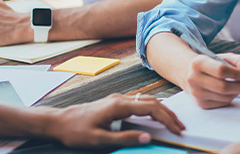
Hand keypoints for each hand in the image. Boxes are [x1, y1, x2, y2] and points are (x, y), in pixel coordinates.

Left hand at [47, 93, 184, 147]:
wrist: (58, 122)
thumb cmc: (76, 131)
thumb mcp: (100, 140)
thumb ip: (125, 138)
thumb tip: (148, 137)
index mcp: (118, 105)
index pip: (150, 109)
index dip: (166, 119)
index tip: (177, 130)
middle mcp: (119, 99)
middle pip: (151, 103)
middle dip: (168, 114)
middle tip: (180, 127)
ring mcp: (117, 100)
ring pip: (145, 101)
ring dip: (161, 111)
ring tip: (172, 122)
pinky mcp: (114, 104)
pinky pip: (138, 103)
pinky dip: (151, 109)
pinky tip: (154, 116)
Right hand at [184, 53, 239, 108]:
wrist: (191, 72)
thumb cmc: (212, 63)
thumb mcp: (225, 57)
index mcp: (198, 63)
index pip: (221, 70)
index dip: (238, 74)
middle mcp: (194, 79)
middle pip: (223, 87)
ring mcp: (196, 93)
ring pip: (224, 97)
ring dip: (237, 92)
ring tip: (238, 85)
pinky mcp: (201, 104)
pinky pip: (222, 103)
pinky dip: (230, 97)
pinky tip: (229, 91)